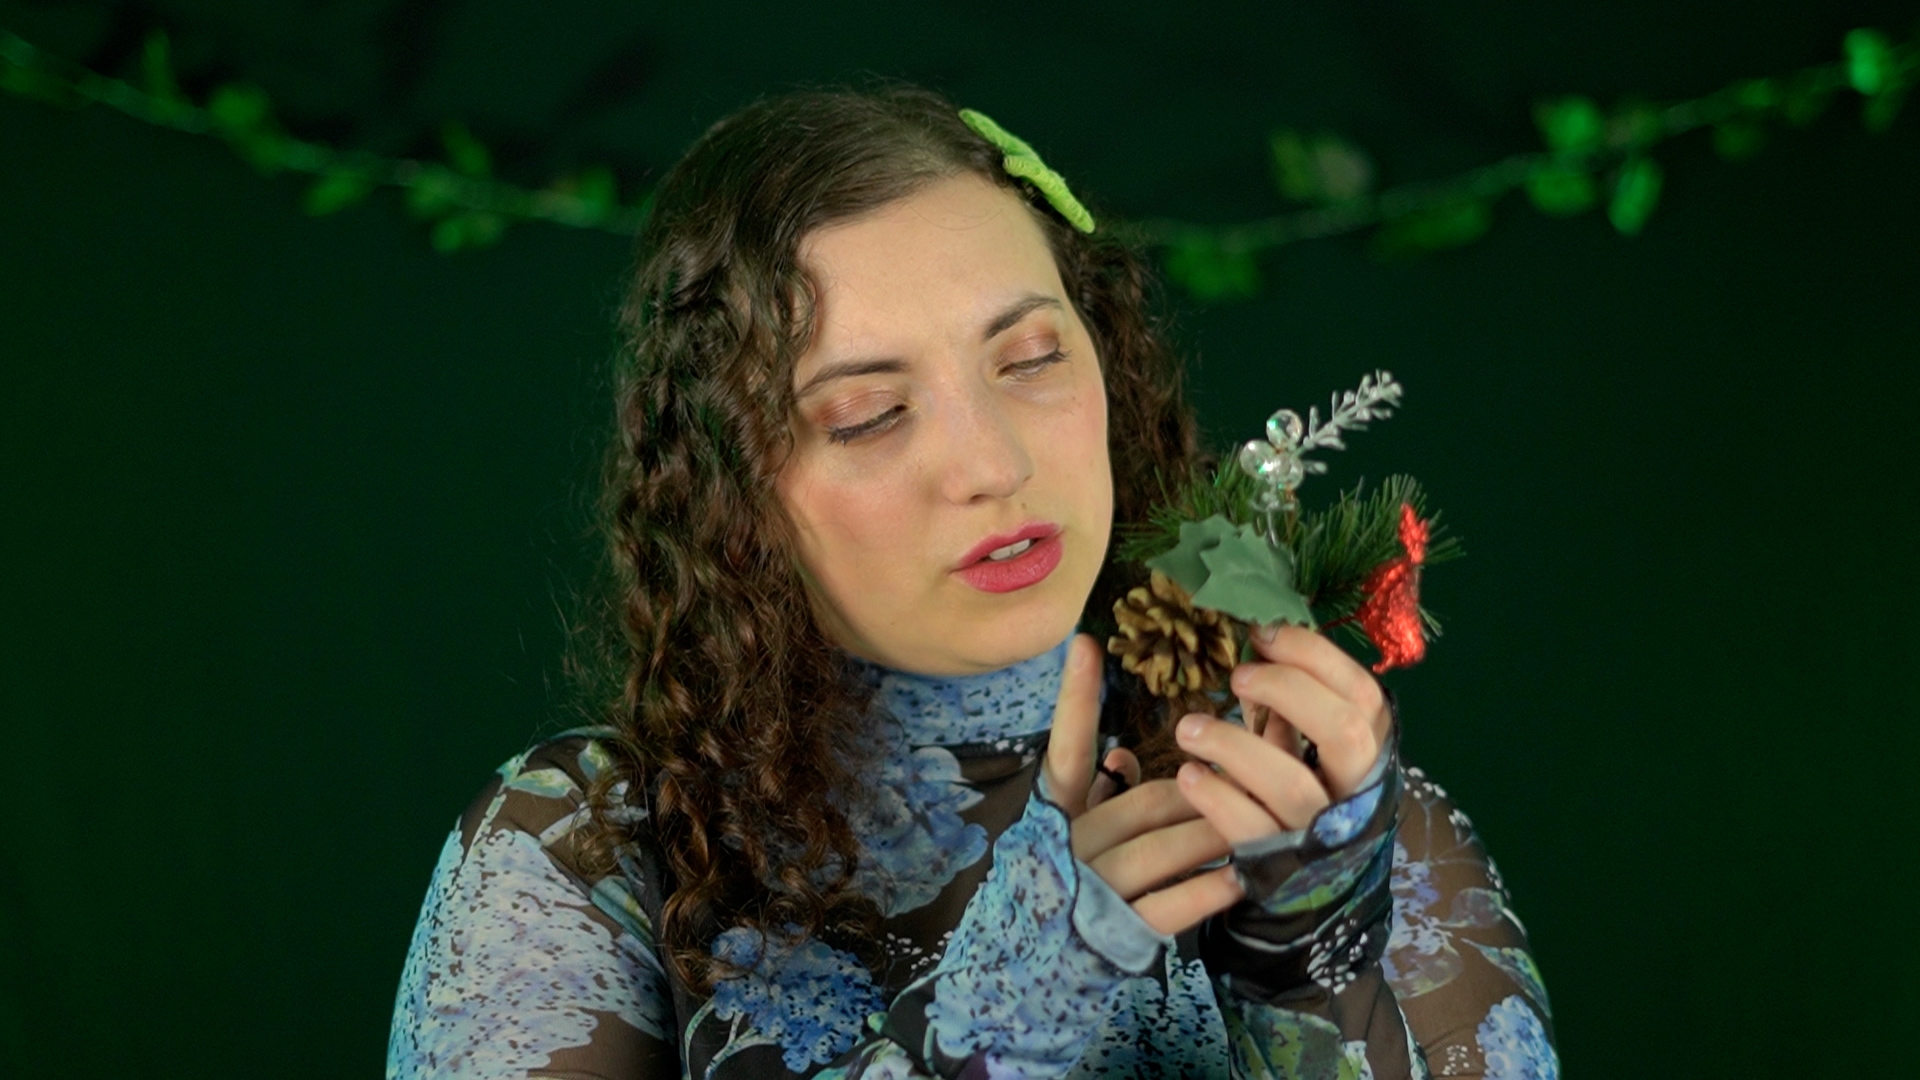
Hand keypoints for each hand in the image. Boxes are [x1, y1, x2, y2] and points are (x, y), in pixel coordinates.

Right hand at [1044, 634, 1243, 935]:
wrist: (1034, 969)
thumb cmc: (1067, 884)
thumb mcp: (1071, 830)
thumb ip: (1096, 791)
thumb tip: (1124, 753)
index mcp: (1056, 814)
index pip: (1065, 748)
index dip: (1074, 697)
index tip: (1086, 642)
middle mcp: (1068, 846)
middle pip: (1145, 802)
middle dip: (1203, 790)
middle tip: (1253, 777)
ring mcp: (1089, 891)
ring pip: (1160, 851)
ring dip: (1213, 836)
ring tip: (1257, 824)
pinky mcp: (1114, 935)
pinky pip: (1167, 907)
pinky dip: (1206, 892)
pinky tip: (1238, 879)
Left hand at [1172, 624, 1391, 845]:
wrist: (1306, 894)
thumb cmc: (1302, 800)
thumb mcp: (1308, 752)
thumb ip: (1291, 709)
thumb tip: (1254, 647)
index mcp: (1371, 753)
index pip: (1362, 693)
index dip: (1314, 655)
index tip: (1262, 634)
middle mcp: (1355, 793)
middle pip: (1343, 730)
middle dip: (1287, 690)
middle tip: (1236, 676)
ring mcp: (1322, 835)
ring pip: (1290, 784)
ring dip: (1234, 745)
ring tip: (1187, 728)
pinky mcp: (1283, 867)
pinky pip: (1250, 829)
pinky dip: (1217, 797)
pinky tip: (1189, 775)